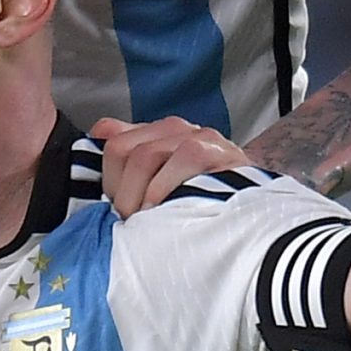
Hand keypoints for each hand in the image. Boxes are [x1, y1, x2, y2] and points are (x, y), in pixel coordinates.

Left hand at [89, 115, 251, 215]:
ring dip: (139, 196)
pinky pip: (182, 158)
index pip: (112, 142)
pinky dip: (166, 188)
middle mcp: (176, 129)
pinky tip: (167, 209)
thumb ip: (130, 154)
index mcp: (157, 134)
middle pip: (122, 150)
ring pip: (145, 155)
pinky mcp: (218, 149)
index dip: (109, 180)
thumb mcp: (160, 183)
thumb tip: (99, 131)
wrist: (252, 216)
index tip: (119, 209)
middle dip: (121, 192)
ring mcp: (199, 136)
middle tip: (132, 220)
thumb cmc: (201, 203)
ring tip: (147, 221)